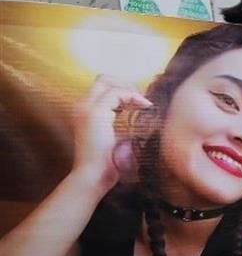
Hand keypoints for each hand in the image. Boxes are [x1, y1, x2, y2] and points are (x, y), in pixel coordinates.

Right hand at [72, 75, 151, 190]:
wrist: (93, 177)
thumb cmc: (107, 164)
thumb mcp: (116, 140)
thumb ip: (121, 126)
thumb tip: (142, 118)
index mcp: (85, 112)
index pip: (102, 88)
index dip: (123, 91)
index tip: (140, 103)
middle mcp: (82, 106)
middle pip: (102, 79)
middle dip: (125, 84)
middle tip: (142, 99)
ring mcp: (86, 108)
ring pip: (108, 82)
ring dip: (130, 89)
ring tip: (145, 104)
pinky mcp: (95, 113)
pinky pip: (116, 93)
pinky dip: (132, 96)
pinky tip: (145, 106)